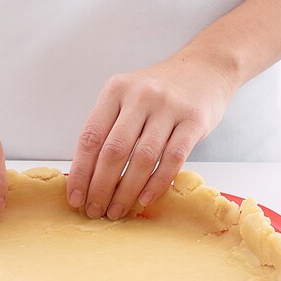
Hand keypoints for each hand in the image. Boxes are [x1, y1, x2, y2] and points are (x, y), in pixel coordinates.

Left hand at [66, 53, 234, 219]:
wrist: (205, 68)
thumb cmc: (161, 90)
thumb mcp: (128, 95)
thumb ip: (110, 126)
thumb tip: (87, 175)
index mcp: (116, 90)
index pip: (91, 137)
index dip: (81, 171)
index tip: (75, 197)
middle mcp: (140, 96)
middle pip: (114, 150)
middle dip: (101, 187)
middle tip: (95, 211)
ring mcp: (169, 107)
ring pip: (143, 158)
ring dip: (127, 191)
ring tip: (117, 211)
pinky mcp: (194, 120)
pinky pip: (173, 159)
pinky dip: (157, 183)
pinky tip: (145, 199)